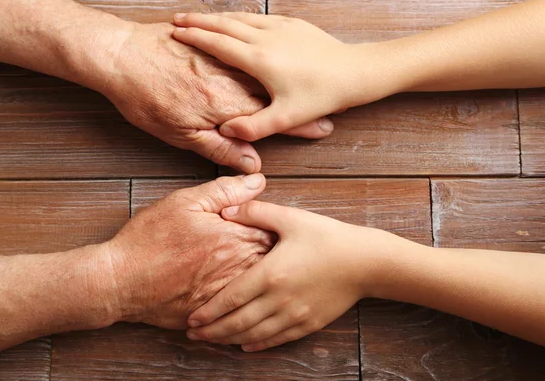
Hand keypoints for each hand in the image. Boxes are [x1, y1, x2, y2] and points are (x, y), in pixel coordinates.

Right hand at [94, 174, 274, 328]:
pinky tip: (240, 292)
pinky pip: (242, 309)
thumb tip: (258, 181)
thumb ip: (225, 191)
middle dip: (277, 253)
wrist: (120, 280)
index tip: (276, 225)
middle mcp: (237, 269)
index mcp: (235, 238)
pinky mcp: (215, 314)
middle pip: (275, 261)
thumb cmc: (149, 239)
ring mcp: (227, 295)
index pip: (276, 232)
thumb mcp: (184, 202)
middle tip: (276, 247)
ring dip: (264, 276)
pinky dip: (246, 299)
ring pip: (262, 286)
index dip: (278, 227)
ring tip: (259, 269)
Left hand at [99, 22, 333, 172]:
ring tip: (310, 86)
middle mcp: (231, 80)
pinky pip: (246, 52)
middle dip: (301, 102)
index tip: (320, 126)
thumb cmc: (144, 97)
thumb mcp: (179, 134)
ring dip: (289, 82)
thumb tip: (251, 164)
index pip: (271, 119)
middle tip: (326, 107)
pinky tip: (276, 61)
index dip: (297, 125)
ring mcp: (224, 58)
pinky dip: (265, 60)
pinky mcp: (215, 43)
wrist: (120, 55)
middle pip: (275, 94)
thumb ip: (219, 148)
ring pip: (265, 74)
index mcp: (226, 105)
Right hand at [172, 12, 395, 140]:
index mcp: (259, 59)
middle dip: (198, 21)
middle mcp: (266, 37)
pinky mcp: (292, 23)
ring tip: (199, 18)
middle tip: (177, 20)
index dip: (194, 37)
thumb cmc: (322, 94)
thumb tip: (227, 131)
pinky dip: (238, 16)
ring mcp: (280, 27)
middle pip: (224, 24)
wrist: (356, 70)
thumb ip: (254, 127)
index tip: (176, 33)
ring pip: (240, 17)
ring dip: (217, 17)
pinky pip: (257, 15)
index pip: (218, 42)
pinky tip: (236, 19)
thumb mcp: (287, 117)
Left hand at [185, 200, 395, 350]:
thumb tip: (227, 210)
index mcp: (271, 273)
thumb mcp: (291, 218)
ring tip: (212, 341)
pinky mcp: (308, 323)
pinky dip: (257, 344)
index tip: (191, 318)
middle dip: (212, 331)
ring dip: (230, 339)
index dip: (209, 311)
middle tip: (193, 334)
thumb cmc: (327, 237)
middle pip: (238, 321)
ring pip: (255, 334)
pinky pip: (277, 339)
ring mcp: (294, 315)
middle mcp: (279, 299)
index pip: (231, 298)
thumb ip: (256, 212)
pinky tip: (245, 345)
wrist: (365, 261)